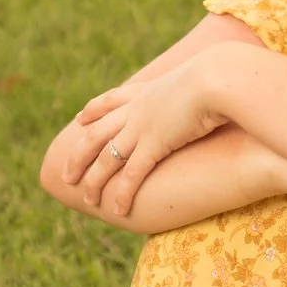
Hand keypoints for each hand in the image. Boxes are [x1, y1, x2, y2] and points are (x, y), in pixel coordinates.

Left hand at [64, 57, 230, 215]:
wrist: (218, 77)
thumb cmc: (220, 75)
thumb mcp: (202, 77)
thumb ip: (198, 86)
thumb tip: (212, 87)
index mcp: (145, 92)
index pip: (109, 100)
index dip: (92, 111)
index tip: (80, 119)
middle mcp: (136, 110)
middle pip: (96, 135)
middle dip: (78, 156)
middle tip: (67, 174)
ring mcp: (141, 128)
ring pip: (106, 159)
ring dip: (94, 182)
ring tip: (87, 200)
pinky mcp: (153, 145)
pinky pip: (130, 175)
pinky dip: (121, 194)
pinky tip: (116, 211)